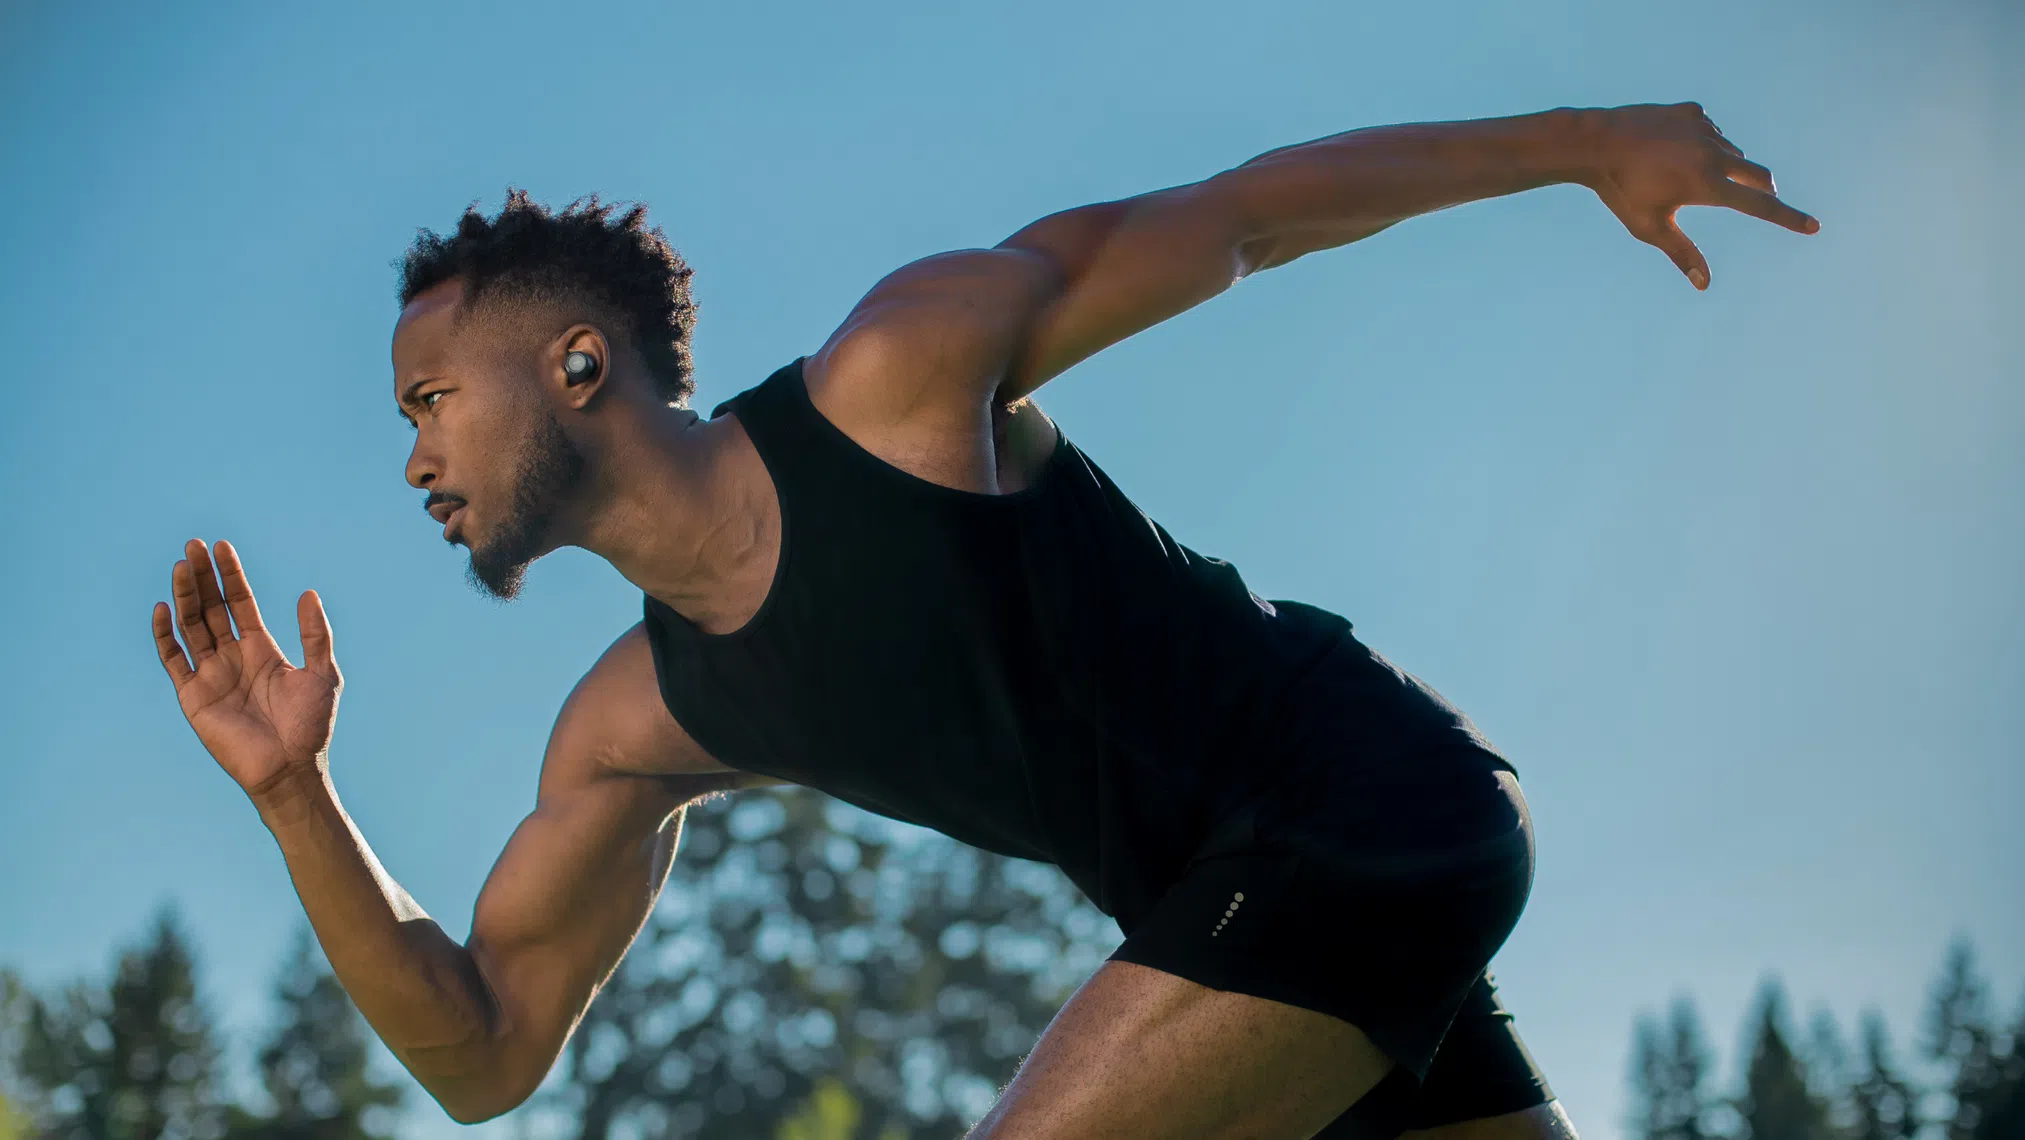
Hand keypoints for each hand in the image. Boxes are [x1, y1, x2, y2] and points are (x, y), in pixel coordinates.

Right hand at [152, 539, 341, 802]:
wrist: (290, 769)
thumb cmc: (310, 726)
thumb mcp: (322, 674)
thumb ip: (314, 634)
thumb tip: (308, 592)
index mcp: (261, 649)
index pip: (241, 603)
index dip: (231, 575)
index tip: (221, 547)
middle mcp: (232, 657)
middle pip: (211, 608)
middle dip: (203, 577)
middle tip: (194, 545)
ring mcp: (210, 674)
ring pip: (191, 626)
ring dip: (185, 596)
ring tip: (182, 565)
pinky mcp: (193, 695)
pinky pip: (173, 659)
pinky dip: (165, 635)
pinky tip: (163, 608)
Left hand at [1575, 102, 1819, 289]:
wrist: (1596, 143)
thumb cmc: (1621, 192)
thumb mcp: (1650, 227)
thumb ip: (1682, 253)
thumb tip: (1704, 284)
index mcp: (1708, 185)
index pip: (1760, 207)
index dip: (1789, 218)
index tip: (1814, 226)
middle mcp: (1714, 154)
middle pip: (1758, 175)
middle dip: (1763, 189)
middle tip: (1759, 197)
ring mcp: (1704, 129)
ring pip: (1732, 152)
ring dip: (1726, 166)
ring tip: (1687, 174)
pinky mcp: (1692, 112)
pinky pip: (1711, 131)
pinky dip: (1705, 143)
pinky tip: (1676, 148)